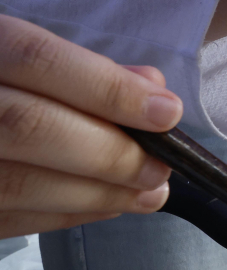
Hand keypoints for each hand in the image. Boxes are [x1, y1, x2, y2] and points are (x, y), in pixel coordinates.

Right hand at [0, 15, 178, 237]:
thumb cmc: (1, 81)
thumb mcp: (21, 51)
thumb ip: (83, 67)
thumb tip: (152, 89)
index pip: (37, 60)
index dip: (107, 88)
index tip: (167, 113)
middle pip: (30, 126)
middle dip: (109, 153)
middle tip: (161, 168)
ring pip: (17, 183)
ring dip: (96, 194)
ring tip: (149, 194)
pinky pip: (6, 217)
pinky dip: (65, 215)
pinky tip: (108, 205)